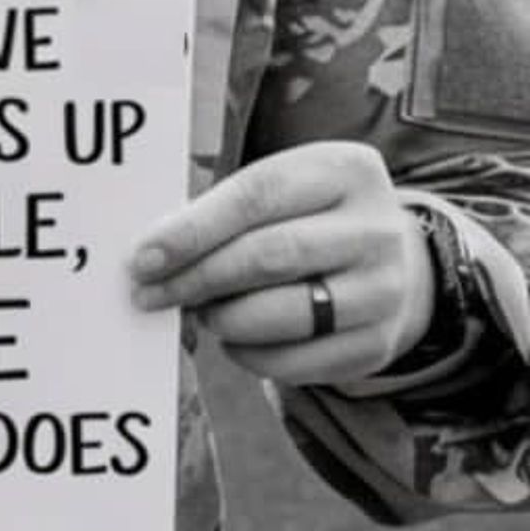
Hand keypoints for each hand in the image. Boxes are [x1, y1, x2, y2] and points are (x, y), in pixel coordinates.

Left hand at [128, 142, 435, 384]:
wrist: (388, 260)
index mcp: (344, 170)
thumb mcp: (283, 189)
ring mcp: (384, 289)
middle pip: (269, 255)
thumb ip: (225, 211)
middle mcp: (375, 229)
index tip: (143, 257)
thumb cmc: (307, 216)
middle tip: (149, 293)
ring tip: (196, 311)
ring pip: (284, 313)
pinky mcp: (378, 343)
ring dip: (223, 318)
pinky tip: (231, 339)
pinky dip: (250, 354)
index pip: (256, 196)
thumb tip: (152, 253)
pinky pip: (298, 360)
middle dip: (198, 277)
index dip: (193, 229)